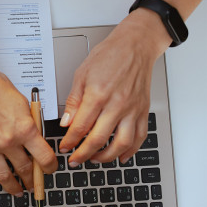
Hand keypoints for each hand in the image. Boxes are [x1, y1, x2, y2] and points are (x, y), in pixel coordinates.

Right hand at [0, 23, 56, 202]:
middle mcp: (8, 141)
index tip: (49, 170)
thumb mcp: (23, 102)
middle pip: (24, 169)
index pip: (44, 157)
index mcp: (24, 129)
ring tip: (17, 192)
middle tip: (34, 183)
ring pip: (3, 176)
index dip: (50, 167)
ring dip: (12, 187)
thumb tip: (35, 137)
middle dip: (32, 180)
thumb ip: (30, 123)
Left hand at [58, 11, 170, 164]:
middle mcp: (117, 104)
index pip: (80, 126)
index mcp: (98, 94)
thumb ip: (74, 101)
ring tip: (94, 159)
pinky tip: (121, 156)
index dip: (69, 141)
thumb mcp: (81, 74)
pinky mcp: (143, 111)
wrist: (135, 46)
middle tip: (74, 160)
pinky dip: (130, 151)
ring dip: (106, 157)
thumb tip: (66, 122)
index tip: (64, 147)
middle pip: (98, 139)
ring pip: (121, 144)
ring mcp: (132, 109)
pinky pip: (139, 137)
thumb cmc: (108, 55)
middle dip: (83, 154)